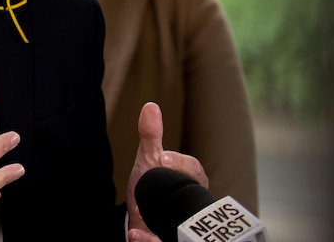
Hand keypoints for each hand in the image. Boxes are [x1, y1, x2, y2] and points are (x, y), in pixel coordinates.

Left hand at [126, 102, 208, 241]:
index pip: (195, 170)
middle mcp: (193, 204)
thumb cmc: (151, 185)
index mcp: (192, 181)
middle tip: (157, 187)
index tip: (162, 158)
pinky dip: (151, 241)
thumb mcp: (148, 159)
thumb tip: (150, 106)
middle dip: (178, 196)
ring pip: (185, 228)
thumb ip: (150, 136)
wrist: (141, 216)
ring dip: (162, 225)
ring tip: (141, 217)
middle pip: (195, 200)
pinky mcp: (171, 238)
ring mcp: (184, 224)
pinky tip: (137, 234)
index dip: (182, 163)